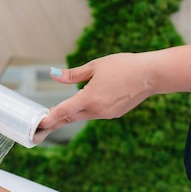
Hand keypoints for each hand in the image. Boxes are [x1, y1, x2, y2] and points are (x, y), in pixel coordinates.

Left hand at [39, 52, 156, 132]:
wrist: (151, 75)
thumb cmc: (123, 66)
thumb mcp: (95, 66)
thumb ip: (72, 74)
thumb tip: (53, 74)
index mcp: (89, 98)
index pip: (63, 111)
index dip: (49, 119)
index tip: (38, 125)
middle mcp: (97, 110)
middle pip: (70, 117)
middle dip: (55, 121)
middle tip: (40, 126)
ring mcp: (106, 114)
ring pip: (82, 115)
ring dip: (69, 115)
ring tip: (55, 116)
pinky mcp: (114, 114)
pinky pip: (95, 113)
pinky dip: (85, 111)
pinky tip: (81, 106)